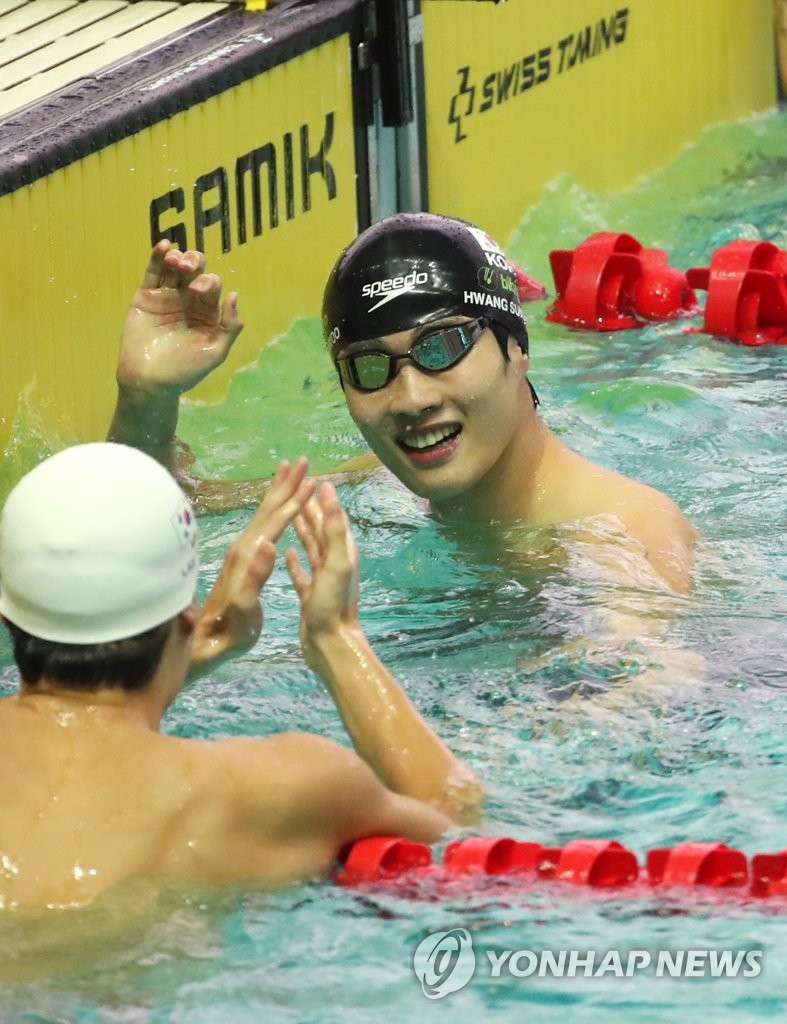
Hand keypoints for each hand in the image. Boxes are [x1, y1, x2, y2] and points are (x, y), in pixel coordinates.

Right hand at [118, 239, 242, 396]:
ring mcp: (166, 297)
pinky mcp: (145, 297)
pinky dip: (158, 257)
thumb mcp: (215, 352)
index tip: (198, 291)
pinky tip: (164, 246)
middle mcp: (188, 302)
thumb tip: (235, 295)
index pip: (212, 287)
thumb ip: (230, 327)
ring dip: (179, 258)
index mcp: (207, 312)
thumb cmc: (185, 371)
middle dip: (195, 264)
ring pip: (174, 269)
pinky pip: (153, 273)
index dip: (208, 282)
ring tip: (176, 260)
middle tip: (188, 269)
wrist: (150, 380)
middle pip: (195, 272)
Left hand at [189, 458, 313, 674]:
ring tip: (289, 471)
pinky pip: (261, 525)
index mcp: (249, 556)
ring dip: (278, 492)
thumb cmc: (228, 633)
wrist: (201, 643)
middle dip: (287, 484)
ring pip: (263, 514)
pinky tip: (276, 510)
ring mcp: (240, 553)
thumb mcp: (245, 609)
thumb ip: (255, 577)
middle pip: (268, 509)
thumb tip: (270, 544)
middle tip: (302, 460)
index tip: (312, 478)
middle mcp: (243, 548)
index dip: (294, 500)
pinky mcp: (241, 561)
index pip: (276, 521)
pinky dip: (271, 509)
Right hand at [285, 483, 360, 652]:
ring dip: (302, 530)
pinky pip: (302, 572)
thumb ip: (334, 528)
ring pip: (312, 548)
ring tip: (290, 514)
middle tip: (296, 491)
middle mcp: (334, 562)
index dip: (324, 499)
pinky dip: (295, 561)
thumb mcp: (337, 562)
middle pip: (322, 529)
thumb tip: (329, 493)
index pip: (333, 517)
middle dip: (310, 509)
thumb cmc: (334, 604)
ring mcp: (322, 579)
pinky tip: (286, 553)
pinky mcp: (310, 594)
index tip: (311, 479)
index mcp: (343, 552)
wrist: (330, 643)